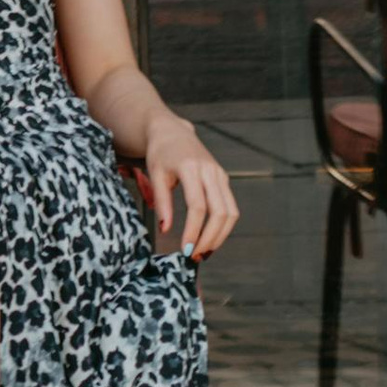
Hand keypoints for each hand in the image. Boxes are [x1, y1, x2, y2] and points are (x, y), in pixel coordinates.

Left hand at [144, 114, 238, 258]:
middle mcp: (210, 171)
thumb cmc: (160, 152)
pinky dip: (223, 226)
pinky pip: (230, 207)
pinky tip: (210, 238)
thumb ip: (162, 201)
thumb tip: (166, 230)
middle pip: (220, 212)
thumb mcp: (155, 174)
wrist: (170, 130)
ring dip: (220, 236)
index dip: (193, 230)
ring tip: (204, 251)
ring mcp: (220, 174)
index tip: (185, 249)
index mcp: (191, 168)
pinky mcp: (223, 179)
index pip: (197, 206)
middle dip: (210, 238)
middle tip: (195, 256)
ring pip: (231, 212)